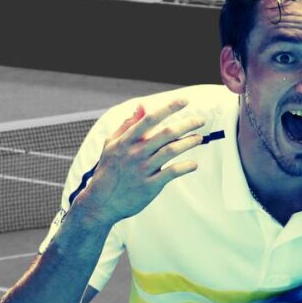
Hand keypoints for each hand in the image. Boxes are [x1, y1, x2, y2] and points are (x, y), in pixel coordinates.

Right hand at [71, 98, 204, 225]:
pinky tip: (194, 164)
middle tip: (200, 121)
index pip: (150, 119)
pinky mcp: (150, 186)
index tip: (185, 101)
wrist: (101, 202)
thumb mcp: (111, 144)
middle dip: (186, 124)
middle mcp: (135, 153)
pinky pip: (171, 172)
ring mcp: (143, 169)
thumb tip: (141, 106)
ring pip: (171, 150)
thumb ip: (127, 125)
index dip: (169, 108)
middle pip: (166, 133)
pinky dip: (185, 167)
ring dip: (189, 142)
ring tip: (199, 138)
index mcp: (126, 141)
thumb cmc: (108, 170)